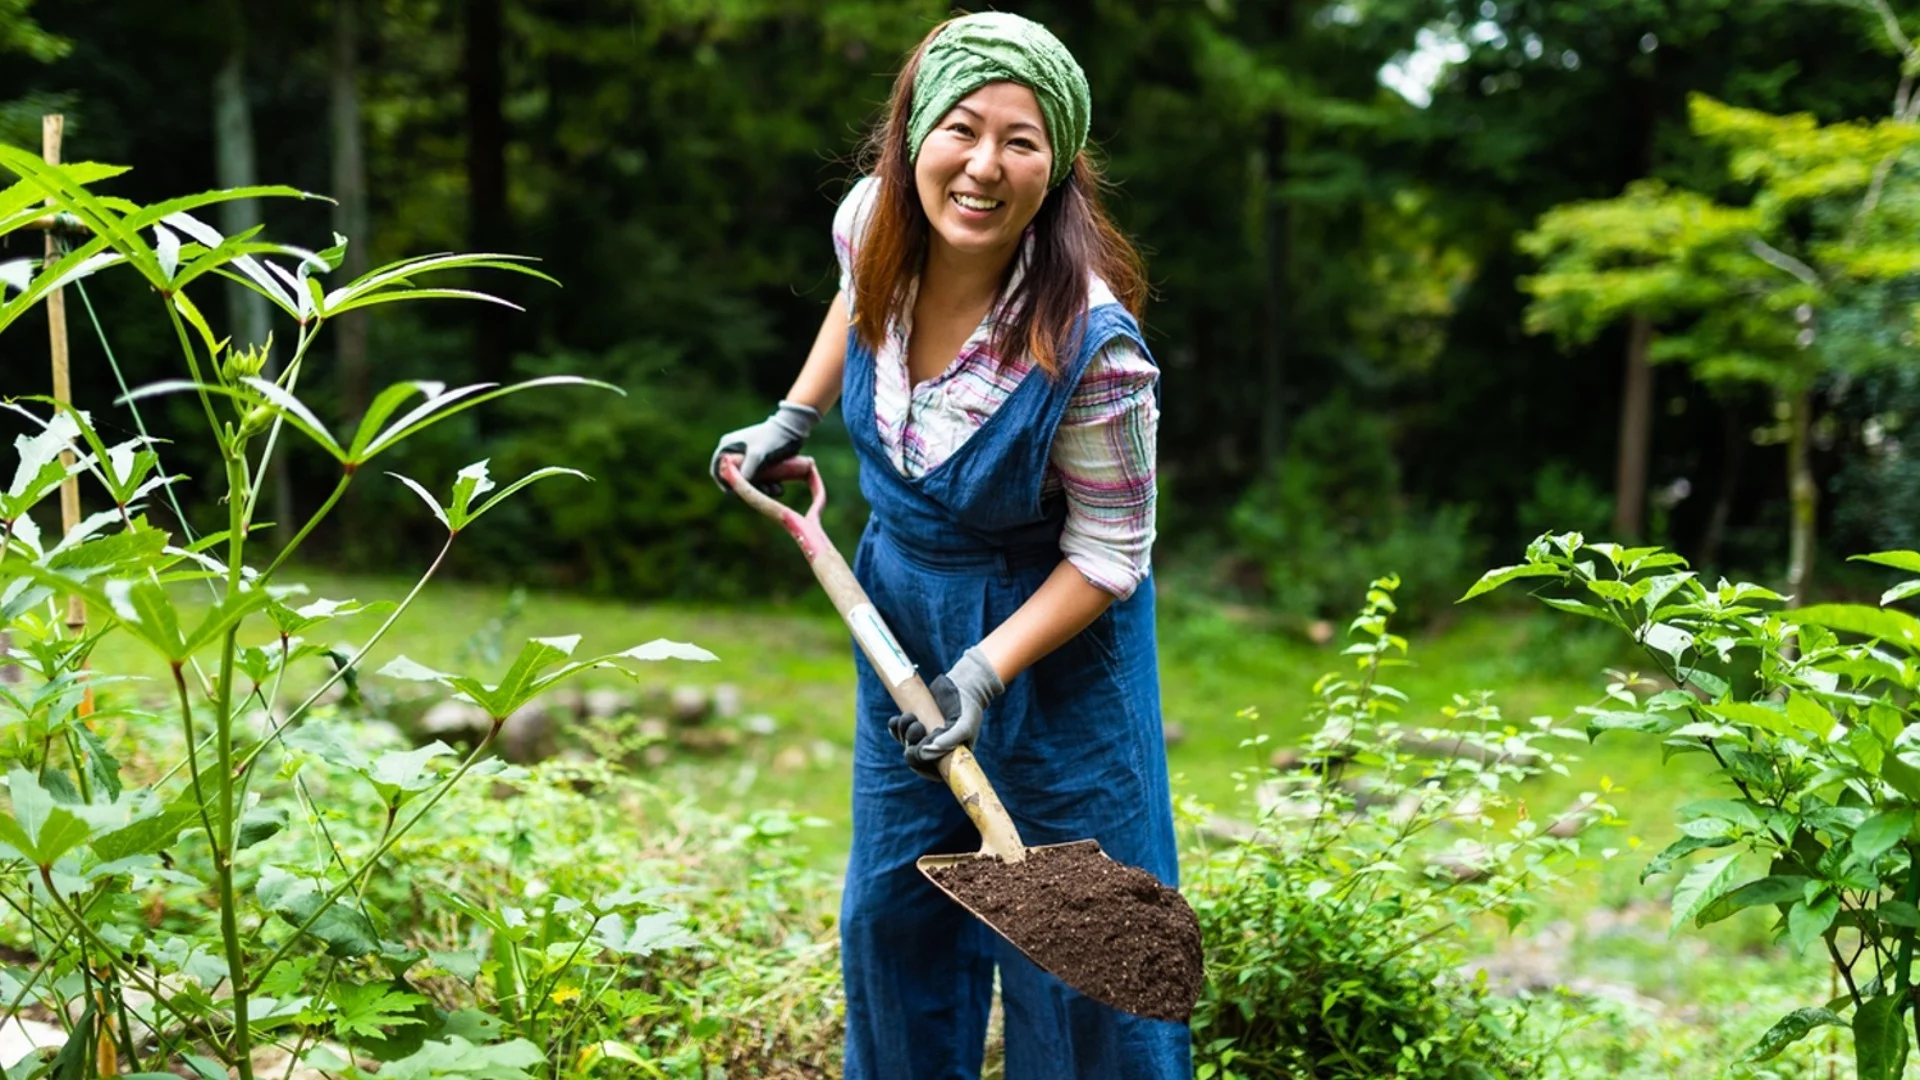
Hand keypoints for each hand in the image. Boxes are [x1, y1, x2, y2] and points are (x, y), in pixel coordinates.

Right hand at [709, 401, 820, 494]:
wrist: (793, 429)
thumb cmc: (774, 437)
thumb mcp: (759, 454)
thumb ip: (747, 470)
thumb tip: (739, 487)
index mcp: (727, 447)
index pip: (718, 472)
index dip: (726, 485)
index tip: (741, 494)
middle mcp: (734, 453)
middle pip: (734, 479)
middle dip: (749, 489)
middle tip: (764, 493)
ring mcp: (747, 458)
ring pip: (749, 482)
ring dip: (761, 490)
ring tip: (776, 490)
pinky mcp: (759, 462)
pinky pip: (759, 479)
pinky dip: (767, 485)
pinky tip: (779, 488)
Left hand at [888, 647, 1004, 781]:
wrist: (964, 684)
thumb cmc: (968, 708)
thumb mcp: (964, 726)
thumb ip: (949, 741)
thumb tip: (924, 753)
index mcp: (949, 756)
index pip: (932, 772)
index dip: (921, 768)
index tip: (916, 755)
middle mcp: (936, 748)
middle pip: (915, 758)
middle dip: (910, 746)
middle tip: (917, 727)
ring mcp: (924, 735)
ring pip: (905, 742)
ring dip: (902, 732)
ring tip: (911, 716)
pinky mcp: (916, 721)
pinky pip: (898, 730)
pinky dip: (895, 725)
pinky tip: (898, 718)